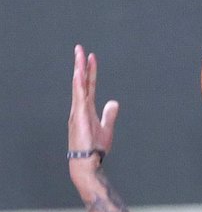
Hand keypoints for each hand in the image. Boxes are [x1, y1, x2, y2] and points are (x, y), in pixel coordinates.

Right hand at [68, 45, 118, 175]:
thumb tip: (114, 102)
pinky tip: (78, 75)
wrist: (87, 163)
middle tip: (80, 48)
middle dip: (81, 65)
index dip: (90, 72)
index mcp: (86, 109)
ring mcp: (77, 112)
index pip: (89, 86)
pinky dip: (78, 86)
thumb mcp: (106, 128)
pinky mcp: (78, 118)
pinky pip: (78, 98)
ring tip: (79, 55)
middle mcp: (79, 108)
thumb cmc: (94, 148)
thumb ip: (109, 114)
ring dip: (79, 70)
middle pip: (81, 82)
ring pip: (78, 87)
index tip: (92, 57)